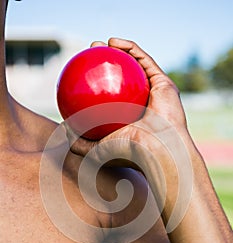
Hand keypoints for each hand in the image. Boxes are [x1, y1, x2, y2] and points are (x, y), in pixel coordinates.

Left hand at [64, 38, 188, 163]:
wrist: (158, 150)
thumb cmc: (128, 152)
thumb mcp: (95, 150)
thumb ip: (79, 142)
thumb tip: (63, 129)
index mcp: (129, 118)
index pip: (110, 97)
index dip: (95, 83)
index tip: (80, 75)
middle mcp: (142, 105)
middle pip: (122, 79)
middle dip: (105, 63)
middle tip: (89, 55)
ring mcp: (155, 94)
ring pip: (135, 67)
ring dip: (117, 51)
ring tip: (99, 44)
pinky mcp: (165, 84)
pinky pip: (146, 61)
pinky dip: (131, 49)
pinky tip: (113, 41)